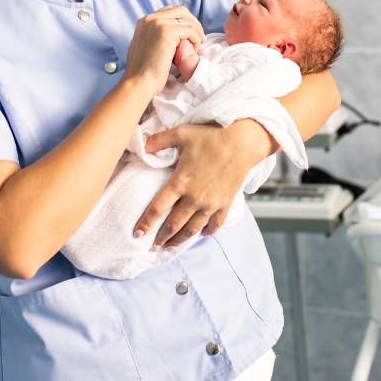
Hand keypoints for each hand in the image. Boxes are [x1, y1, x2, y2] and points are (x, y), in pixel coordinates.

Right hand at [123, 6, 204, 94]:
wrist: (138, 82)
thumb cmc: (144, 72)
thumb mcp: (147, 47)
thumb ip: (156, 36)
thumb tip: (174, 35)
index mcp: (145, 21)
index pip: (171, 11)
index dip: (184, 21)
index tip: (190, 35)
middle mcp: (150, 18)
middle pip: (181, 10)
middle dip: (193, 23)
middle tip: (198, 39)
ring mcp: (157, 24)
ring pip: (187, 19)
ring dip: (196, 32)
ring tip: (196, 47)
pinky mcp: (166, 32)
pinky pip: (190, 30)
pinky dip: (196, 39)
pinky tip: (194, 50)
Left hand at [133, 123, 258, 248]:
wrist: (243, 142)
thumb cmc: (212, 136)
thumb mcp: (182, 133)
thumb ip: (160, 140)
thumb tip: (143, 144)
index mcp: (180, 182)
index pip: (157, 208)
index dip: (145, 223)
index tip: (137, 233)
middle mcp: (194, 198)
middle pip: (173, 225)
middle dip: (161, 238)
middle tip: (152, 246)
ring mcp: (211, 203)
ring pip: (192, 229)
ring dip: (180, 240)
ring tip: (171, 246)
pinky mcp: (225, 203)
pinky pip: (215, 224)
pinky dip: (207, 231)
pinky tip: (202, 234)